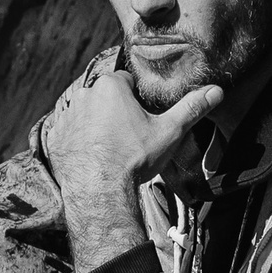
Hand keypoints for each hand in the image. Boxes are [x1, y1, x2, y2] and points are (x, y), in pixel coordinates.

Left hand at [42, 64, 223, 271]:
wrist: (100, 190)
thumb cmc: (134, 157)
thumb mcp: (169, 131)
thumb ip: (191, 108)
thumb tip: (216, 91)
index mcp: (110, 86)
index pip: (126, 82)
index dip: (138, 99)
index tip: (143, 118)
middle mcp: (83, 95)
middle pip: (105, 97)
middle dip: (116, 111)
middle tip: (130, 136)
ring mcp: (66, 117)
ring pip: (87, 114)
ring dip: (97, 124)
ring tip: (112, 148)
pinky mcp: (55, 138)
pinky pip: (70, 132)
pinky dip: (80, 141)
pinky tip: (94, 156)